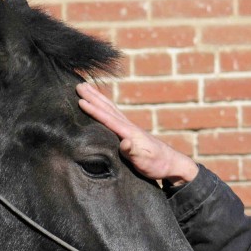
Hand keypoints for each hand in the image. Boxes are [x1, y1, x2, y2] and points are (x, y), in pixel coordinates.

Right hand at [76, 82, 198, 185]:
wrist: (171, 163)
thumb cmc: (156, 165)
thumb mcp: (144, 162)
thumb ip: (133, 152)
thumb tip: (124, 143)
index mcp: (129, 133)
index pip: (108, 119)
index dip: (94, 110)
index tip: (80, 101)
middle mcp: (129, 126)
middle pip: (107, 108)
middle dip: (93, 96)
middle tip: (78, 85)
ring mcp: (130, 127)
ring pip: (110, 108)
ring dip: (98, 97)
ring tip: (86, 87)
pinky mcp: (130, 131)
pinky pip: (114, 113)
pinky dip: (105, 105)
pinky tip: (101, 104)